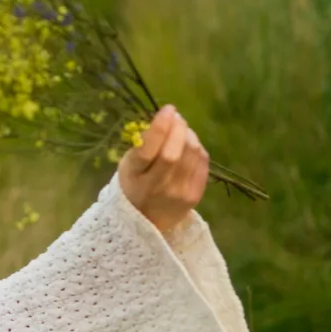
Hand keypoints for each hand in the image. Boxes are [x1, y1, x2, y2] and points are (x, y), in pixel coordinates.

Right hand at [117, 104, 208, 233]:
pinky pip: (202, 162)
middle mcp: (157, 187)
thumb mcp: (128, 165)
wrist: (147, 222)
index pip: (148, 150)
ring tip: (182, 130)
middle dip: (178, 128)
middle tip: (176, 117)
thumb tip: (165, 120)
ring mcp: (179, 193)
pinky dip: (197, 148)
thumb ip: (142, 144)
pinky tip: (189, 145)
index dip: (160, 127)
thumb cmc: (134, 185)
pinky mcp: (195, 195)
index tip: (167, 109)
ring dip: (189, 135)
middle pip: (174, 152)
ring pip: (192, 154)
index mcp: (135, 177)